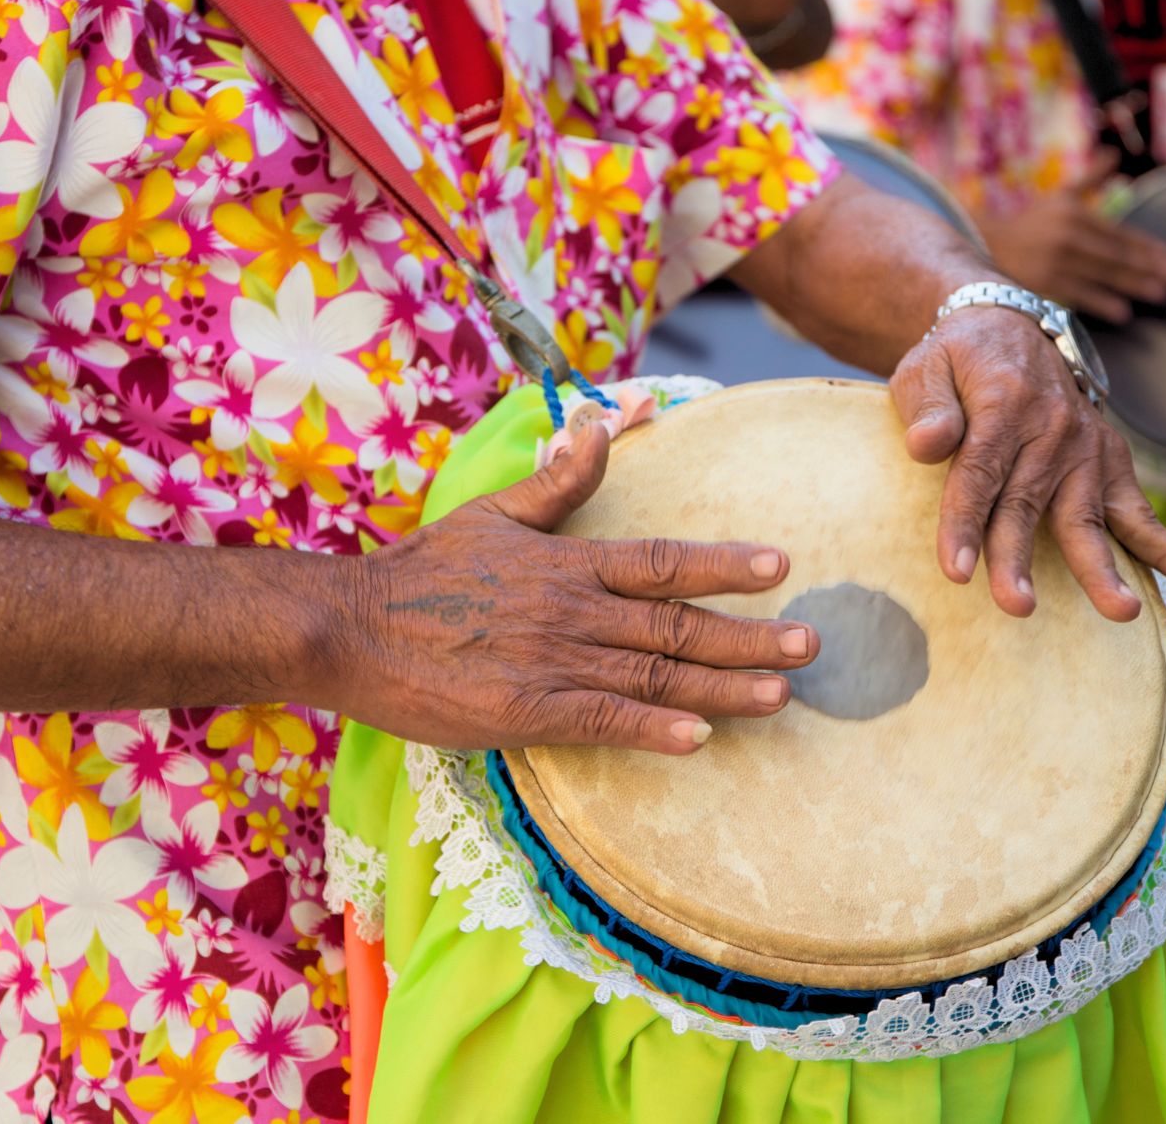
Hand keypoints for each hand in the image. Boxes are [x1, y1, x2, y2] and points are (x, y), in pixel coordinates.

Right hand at [329, 424, 818, 754]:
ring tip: (781, 694)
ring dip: (723, 686)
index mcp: (568, 561)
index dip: (724, 564)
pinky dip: (652, 728)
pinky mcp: (525, 709)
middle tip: (812, 645)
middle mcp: (572, 609)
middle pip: (677, 623)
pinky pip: (602, 719)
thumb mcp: (493, 511)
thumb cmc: (422, 572)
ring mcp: (552, 661)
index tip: (781, 567)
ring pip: (654, 674)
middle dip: (750, 635)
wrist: (352, 627)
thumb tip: (604, 428)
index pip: (662, 560)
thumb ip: (559, 479)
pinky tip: (698, 738)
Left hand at [890, 308, 1165, 620]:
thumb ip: (927, 408)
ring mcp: (1086, 450)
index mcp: (1003, 402)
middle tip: (1018, 606)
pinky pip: (1141, 515)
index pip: (979, 472)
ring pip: (1087, 518)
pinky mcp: (1110, 465)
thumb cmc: (956, 362)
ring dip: (1102, 568)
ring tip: (1121, 612)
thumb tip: (926, 446)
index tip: (956, 570)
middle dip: (1020, 558)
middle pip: (1029, 504)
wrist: (1009, 328)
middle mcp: (1051, 428)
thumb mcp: (925, 369)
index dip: (965, 523)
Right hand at [978, 150, 1165, 323]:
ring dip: (1134, 286)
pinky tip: (1124, 312)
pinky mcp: (1044, 282)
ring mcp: (1056, 260)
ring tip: (1159, 295)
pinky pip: (1080, 294)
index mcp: (1075, 213)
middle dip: (1148, 267)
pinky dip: (1103, 303)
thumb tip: (1113, 154)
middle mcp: (1069, 234)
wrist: (987, 243)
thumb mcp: (1060, 196)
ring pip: (1103, 275)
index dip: (1146, 246)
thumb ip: (1090, 178)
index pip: (1119, 233)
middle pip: (1116, 255)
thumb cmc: (1030, 221)